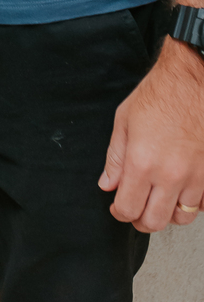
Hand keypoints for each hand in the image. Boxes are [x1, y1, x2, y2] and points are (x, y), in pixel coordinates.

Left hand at [99, 37, 203, 230]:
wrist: (192, 80)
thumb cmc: (160, 95)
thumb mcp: (124, 121)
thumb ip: (115, 158)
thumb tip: (107, 184)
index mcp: (142, 162)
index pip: (128, 208)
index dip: (119, 212)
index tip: (117, 207)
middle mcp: (170, 175)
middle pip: (154, 221)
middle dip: (140, 220)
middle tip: (136, 211)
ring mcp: (195, 177)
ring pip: (181, 217)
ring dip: (167, 213)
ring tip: (158, 200)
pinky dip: (192, 204)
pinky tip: (182, 191)